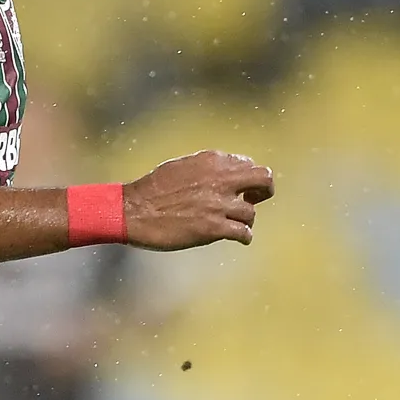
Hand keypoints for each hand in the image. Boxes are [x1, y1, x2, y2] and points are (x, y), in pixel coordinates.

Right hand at [121, 151, 275, 250]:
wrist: (135, 211)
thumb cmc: (152, 190)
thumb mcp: (182, 166)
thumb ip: (206, 168)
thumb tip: (223, 173)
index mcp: (212, 161)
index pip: (247, 164)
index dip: (246, 177)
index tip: (239, 188)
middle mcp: (220, 180)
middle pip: (264, 179)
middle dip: (264, 191)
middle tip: (253, 200)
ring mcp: (218, 204)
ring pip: (252, 212)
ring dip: (245, 220)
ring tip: (235, 225)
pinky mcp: (213, 228)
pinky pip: (244, 233)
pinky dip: (244, 237)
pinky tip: (238, 238)